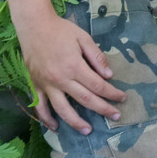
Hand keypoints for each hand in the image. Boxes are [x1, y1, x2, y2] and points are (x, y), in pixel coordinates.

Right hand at [16, 15, 128, 134]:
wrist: (34, 27)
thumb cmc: (61, 30)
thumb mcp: (83, 38)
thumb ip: (96, 57)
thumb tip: (109, 75)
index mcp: (75, 66)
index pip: (98, 85)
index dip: (111, 94)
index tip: (122, 99)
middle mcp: (61, 79)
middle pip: (85, 99)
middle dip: (102, 109)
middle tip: (115, 117)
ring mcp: (47, 85)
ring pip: (63, 109)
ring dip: (76, 122)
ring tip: (88, 131)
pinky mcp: (36, 86)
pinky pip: (40, 107)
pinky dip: (47, 119)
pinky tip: (55, 127)